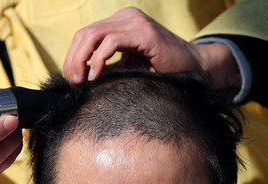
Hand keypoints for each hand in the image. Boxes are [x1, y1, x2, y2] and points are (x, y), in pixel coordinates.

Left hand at [63, 7, 238, 88]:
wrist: (195, 68)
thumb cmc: (162, 71)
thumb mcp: (129, 67)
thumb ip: (107, 67)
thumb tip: (80, 78)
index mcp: (121, 22)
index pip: (86, 34)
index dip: (73, 56)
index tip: (72, 79)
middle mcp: (127, 17)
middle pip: (86, 33)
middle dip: (74, 59)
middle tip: (73, 82)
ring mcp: (135, 22)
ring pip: (94, 35)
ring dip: (81, 60)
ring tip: (81, 80)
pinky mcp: (144, 33)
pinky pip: (111, 42)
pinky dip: (98, 60)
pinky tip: (95, 76)